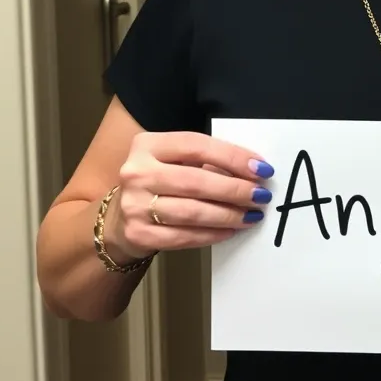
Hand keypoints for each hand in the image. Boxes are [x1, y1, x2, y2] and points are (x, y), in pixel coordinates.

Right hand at [105, 131, 274, 260]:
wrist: (118, 218)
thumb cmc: (158, 182)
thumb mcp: (173, 160)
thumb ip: (205, 160)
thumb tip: (253, 170)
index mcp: (148, 144)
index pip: (198, 146)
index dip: (233, 157)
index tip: (262, 169)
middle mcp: (137, 172)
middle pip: (196, 181)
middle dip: (235, 190)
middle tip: (261, 196)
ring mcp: (134, 205)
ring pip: (193, 212)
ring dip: (228, 215)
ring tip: (252, 215)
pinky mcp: (139, 234)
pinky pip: (184, 236)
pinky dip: (212, 234)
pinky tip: (231, 230)